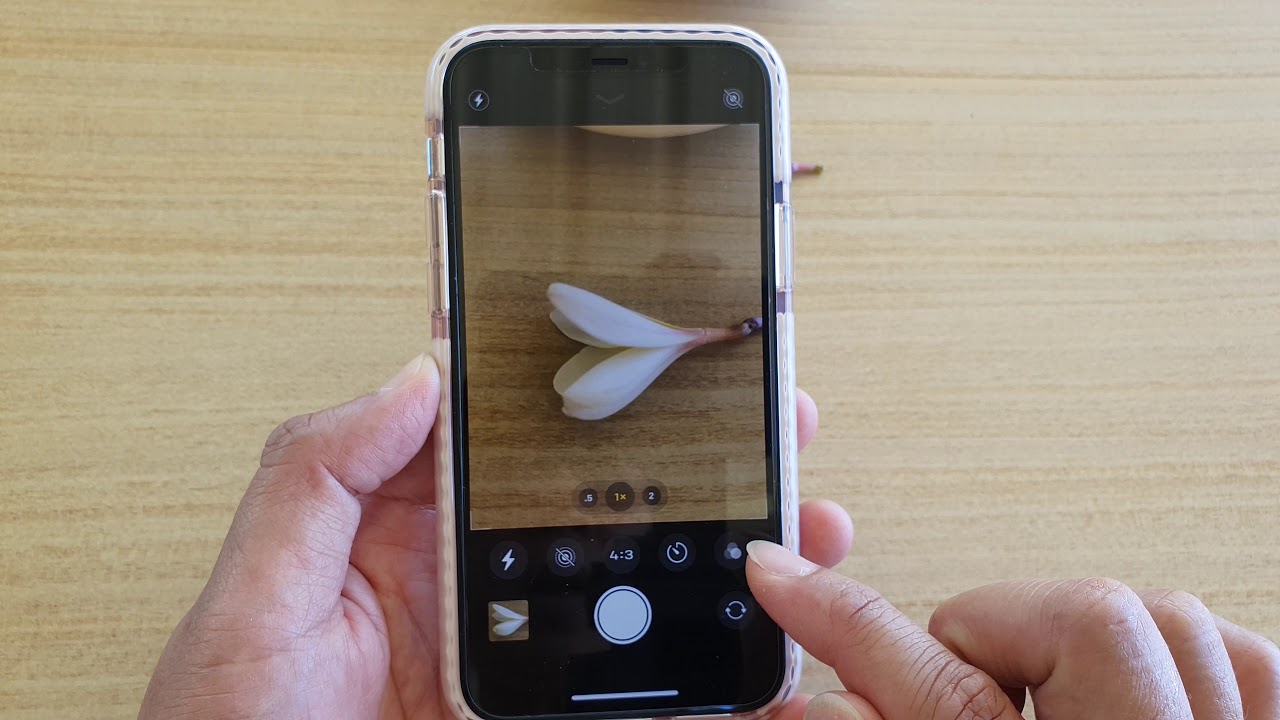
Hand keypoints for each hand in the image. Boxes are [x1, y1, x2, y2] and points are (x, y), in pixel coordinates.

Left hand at [140, 354, 853, 718]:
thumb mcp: (251, 601)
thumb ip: (315, 480)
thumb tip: (412, 377)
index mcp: (405, 527)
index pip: (517, 437)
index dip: (601, 388)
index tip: (675, 353)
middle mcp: (473, 583)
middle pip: (604, 506)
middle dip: (699, 466)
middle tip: (777, 430)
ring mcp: (516, 656)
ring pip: (639, 592)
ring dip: (724, 561)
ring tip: (803, 530)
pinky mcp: (540, 715)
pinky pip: (636, 695)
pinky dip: (706, 681)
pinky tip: (763, 661)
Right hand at [747, 542, 1279, 719]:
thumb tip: (797, 697)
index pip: (936, 697)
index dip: (841, 620)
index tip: (780, 572)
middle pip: (1085, 628)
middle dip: (986, 631)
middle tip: (946, 677)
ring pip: (1168, 619)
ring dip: (1077, 636)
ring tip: (1027, 689)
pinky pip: (1251, 654)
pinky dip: (1185, 653)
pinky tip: (1131, 687)